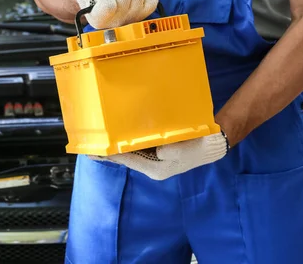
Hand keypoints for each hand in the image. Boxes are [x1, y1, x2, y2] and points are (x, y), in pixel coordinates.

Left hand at [91, 132, 228, 180]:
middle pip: (125, 157)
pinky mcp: (158, 152)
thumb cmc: (199, 145)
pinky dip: (127, 141)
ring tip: (99, 139)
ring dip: (116, 146)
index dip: (108, 154)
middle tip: (89, 143)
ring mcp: (154, 160)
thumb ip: (168, 149)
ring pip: (130, 152)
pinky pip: (138, 147)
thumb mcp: (183, 148)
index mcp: (155, 168)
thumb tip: (156, 148)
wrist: (213, 144)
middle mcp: (151, 166)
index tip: (92, 150)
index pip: (126, 159)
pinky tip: (119, 134)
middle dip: (108, 150)